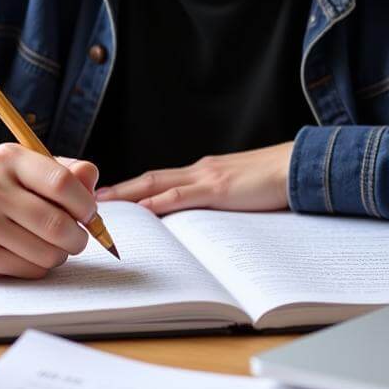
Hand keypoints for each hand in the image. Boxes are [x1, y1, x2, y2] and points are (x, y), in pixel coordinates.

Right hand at [0, 144, 98, 278]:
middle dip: (79, 236)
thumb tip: (90, 180)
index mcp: (9, 158)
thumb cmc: (2, 186)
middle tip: (79, 236)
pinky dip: (40, 266)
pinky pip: (29, 270)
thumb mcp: (30, 167)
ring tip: (53, 244)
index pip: (60, 182)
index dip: (85, 203)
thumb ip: (66, 171)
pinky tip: (32, 253)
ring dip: (60, 253)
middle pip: (56, 223)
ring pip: (46, 252)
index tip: (90, 212)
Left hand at [94, 142, 294, 215]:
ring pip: (158, 185)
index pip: (161, 180)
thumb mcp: (239, 192)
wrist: (298, 166)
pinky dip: (159, 202)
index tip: (110, 196)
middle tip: (91, 199)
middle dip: (120, 190)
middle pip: (150, 179)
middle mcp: (199, 170)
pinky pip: (182, 196)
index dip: (134, 187)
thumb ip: (218, 201)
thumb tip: (201, 222)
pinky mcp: (219, 188)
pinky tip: (142, 210)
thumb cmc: (274, 181)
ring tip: (103, 206)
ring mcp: (207, 177)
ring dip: (129, 195)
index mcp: (204, 172)